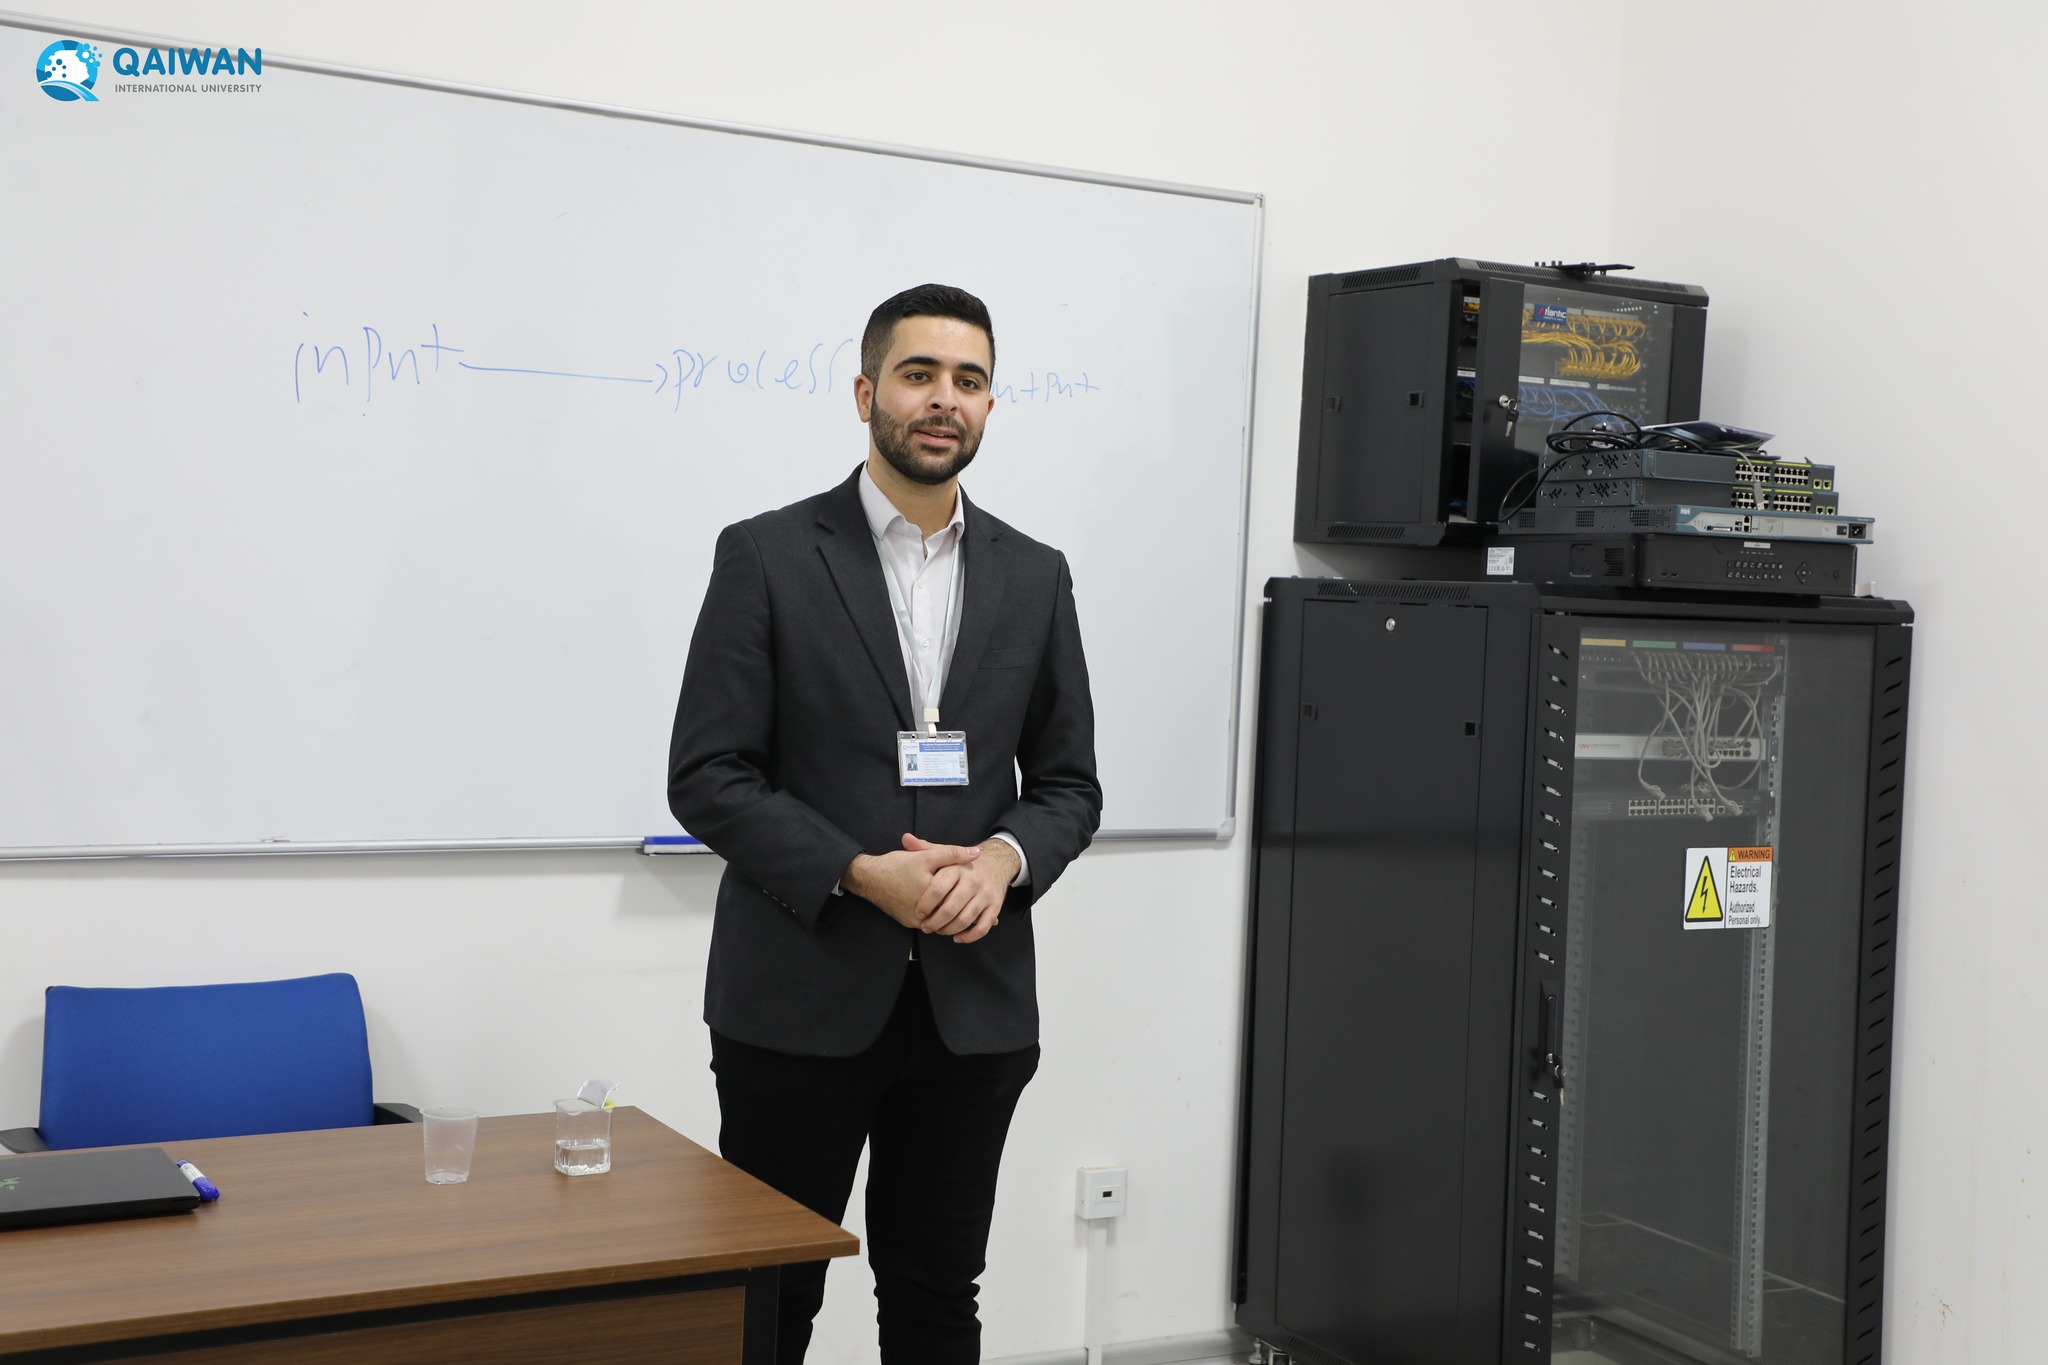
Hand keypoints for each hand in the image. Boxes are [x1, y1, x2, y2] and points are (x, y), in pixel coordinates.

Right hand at [843, 836, 980, 929]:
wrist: (868, 878)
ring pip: (940, 923)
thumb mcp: (926, 856)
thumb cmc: (896, 865)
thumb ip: (952, 854)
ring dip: (951, 918)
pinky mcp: (908, 923)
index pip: (959, 901)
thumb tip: (976, 853)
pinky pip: (928, 923)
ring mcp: (915, 921)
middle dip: (964, 912)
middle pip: (951, 916)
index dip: (972, 899)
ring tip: (963, 908)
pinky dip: (937, 918)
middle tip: (978, 909)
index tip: (982, 898)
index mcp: (932, 896)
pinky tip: (942, 908)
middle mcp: (923, 914)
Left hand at [908, 834, 1018, 944]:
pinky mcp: (995, 906)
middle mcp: (973, 881)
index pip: (938, 889)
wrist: (996, 862)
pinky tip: (957, 937)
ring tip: (938, 931)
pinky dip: (969, 936)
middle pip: (950, 908)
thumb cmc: (962, 864)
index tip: (918, 912)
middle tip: (926, 926)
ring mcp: (985, 894)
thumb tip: (905, 839)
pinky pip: (982, 927)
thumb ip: (924, 848)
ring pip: (965, 920)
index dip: (926, 904)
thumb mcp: (944, 853)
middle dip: (935, 922)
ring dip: (948, 930)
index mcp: (957, 868)